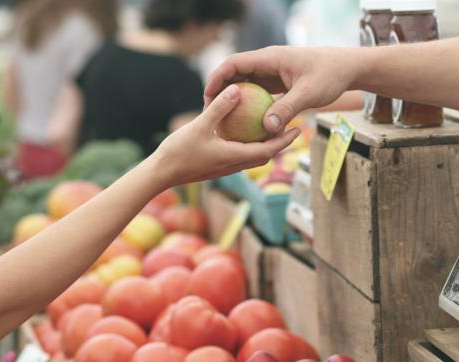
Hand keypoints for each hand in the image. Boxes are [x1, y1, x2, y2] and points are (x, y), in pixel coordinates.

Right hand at [152, 84, 299, 187]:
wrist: (160, 174)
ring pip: (252, 157)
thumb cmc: (178, 152)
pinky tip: (243, 132)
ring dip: (265, 145)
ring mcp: (225, 167)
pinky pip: (239, 155)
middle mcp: (234, 165)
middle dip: (280, 143)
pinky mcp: (217, 166)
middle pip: (264, 155)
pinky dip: (248, 145)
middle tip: (291, 127)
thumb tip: (237, 90)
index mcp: (234, 157)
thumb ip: (219, 108)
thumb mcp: (199, 126)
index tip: (298, 129)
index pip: (268, 150)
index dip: (284, 141)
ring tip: (271, 128)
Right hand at [204, 46, 358, 133]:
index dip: (217, 78)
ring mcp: (273, 73)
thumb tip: (267, 128)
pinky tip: (246, 125)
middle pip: (235, 74)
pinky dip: (250, 105)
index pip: (234, 63)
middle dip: (220, 91)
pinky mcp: (279, 83)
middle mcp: (268, 63)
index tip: (207, 97)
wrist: (348, 68)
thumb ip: (287, 109)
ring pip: (246, 84)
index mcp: (270, 58)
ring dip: (234, 100)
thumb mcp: (309, 93)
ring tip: (223, 120)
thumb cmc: (330, 76)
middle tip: (209, 112)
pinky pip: (259, 93)